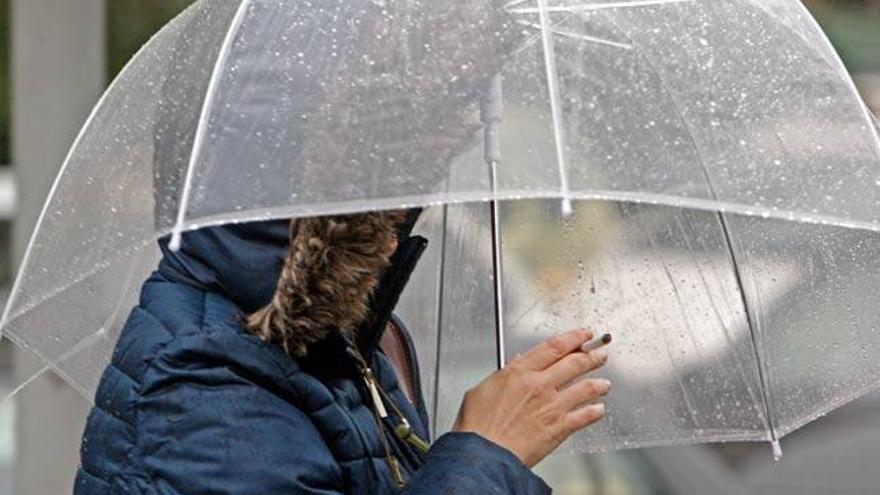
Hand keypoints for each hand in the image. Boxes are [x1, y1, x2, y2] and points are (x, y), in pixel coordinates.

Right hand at [452, 329, 609, 466]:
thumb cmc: (478, 425)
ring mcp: (552, 406)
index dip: (574, 337)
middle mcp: (540, 385)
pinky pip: (585, 416)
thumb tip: (517, 363)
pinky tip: (599, 410)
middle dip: (592, 355)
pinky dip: (595, 412)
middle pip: (575, 363)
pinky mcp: (559, 428)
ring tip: (605, 383)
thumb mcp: (483, 389)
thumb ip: (503, 374)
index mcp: (520, 372)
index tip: (583, 334)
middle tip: (601, 352)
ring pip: (585, 388)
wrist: (485, 454)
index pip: (555, 346)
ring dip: (598, 383)